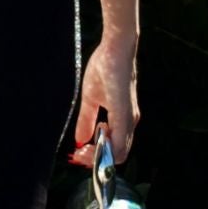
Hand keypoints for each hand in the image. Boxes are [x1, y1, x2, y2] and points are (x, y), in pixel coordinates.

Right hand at [69, 40, 138, 166]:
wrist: (115, 48)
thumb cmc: (105, 68)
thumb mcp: (91, 98)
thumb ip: (86, 120)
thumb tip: (80, 139)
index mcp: (123, 118)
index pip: (114, 148)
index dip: (96, 155)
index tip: (78, 153)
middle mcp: (130, 121)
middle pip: (117, 156)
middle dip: (95, 160)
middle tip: (78, 154)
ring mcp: (129, 119)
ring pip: (120, 153)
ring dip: (98, 157)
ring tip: (81, 150)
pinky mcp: (124, 113)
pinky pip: (120, 142)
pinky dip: (105, 150)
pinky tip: (89, 144)